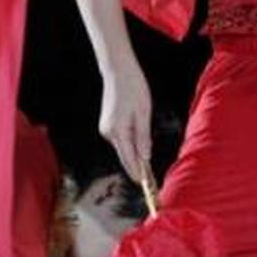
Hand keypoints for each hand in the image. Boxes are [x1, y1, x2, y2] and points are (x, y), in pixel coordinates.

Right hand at [98, 60, 151, 183]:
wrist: (118, 71)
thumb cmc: (133, 88)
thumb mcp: (144, 112)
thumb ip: (143, 136)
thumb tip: (145, 157)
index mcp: (118, 130)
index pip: (129, 158)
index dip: (137, 173)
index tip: (145, 185)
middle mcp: (108, 132)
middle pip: (125, 155)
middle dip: (137, 167)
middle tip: (150, 180)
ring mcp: (106, 128)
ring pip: (123, 148)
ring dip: (134, 154)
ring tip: (147, 166)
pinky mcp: (107, 124)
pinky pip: (120, 139)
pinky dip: (129, 144)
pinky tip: (139, 145)